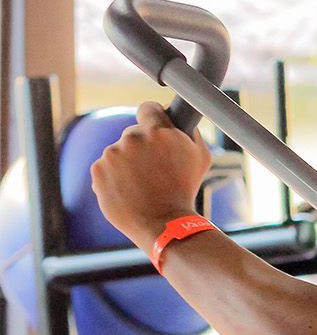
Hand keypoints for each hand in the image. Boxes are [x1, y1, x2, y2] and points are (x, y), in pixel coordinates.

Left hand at [90, 101, 211, 253]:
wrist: (164, 225)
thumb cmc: (184, 192)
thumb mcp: (200, 158)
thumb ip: (190, 133)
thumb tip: (182, 121)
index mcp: (157, 130)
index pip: (148, 109)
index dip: (153, 118)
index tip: (153, 130)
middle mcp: (132, 137)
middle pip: (133, 134)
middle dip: (141, 149)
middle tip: (153, 172)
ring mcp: (112, 154)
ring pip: (118, 152)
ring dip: (127, 165)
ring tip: (141, 187)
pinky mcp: (98, 170)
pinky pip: (105, 168)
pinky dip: (113, 178)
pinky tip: (128, 192)